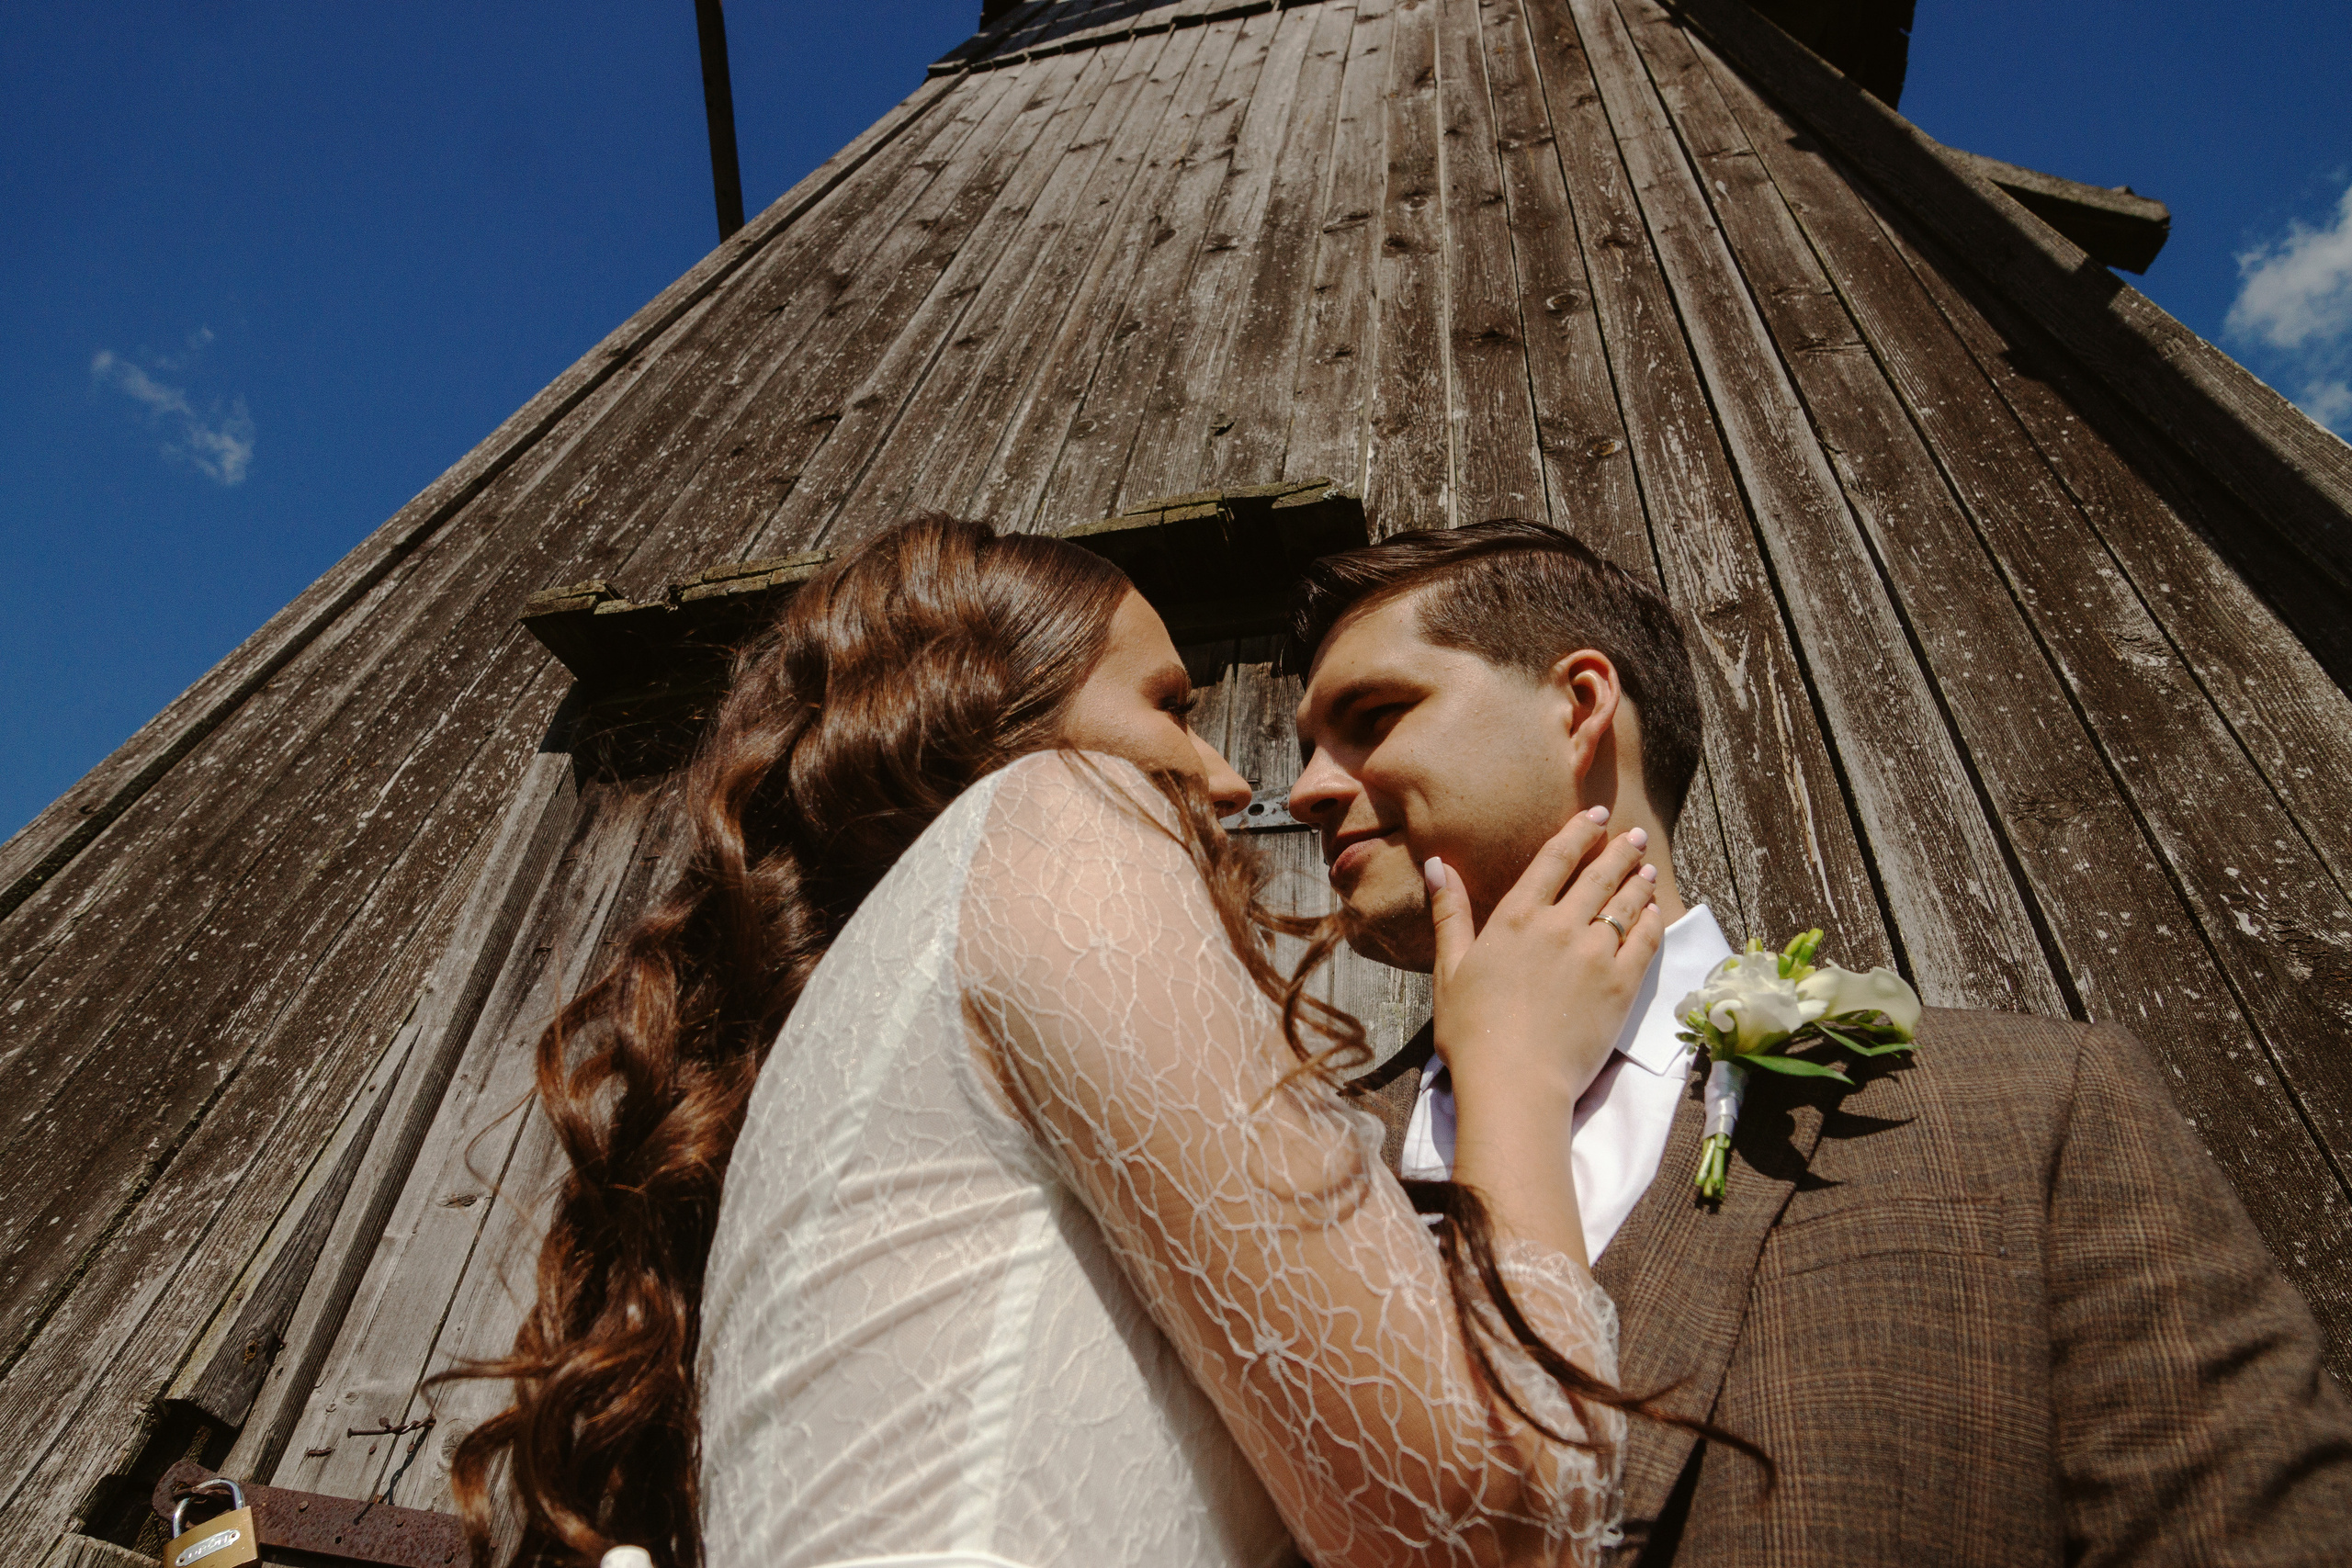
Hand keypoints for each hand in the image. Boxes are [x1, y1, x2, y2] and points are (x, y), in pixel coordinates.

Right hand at [1427, 808, 1664, 1116]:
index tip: (1597, 816)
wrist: (1515, 1081)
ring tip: (1647, 868)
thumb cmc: (1472, 1031)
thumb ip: (1450, 913)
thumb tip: (1438, 864)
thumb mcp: (1449, 969)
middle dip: (1619, 851)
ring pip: (1626, 904)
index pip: (1555, 859)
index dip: (1579, 832)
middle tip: (1633, 836)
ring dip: (1638, 881)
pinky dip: (1651, 922)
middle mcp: (1559, 926)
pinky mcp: (1621, 986)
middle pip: (1598, 875)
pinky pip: (1644, 942)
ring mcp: (1595, 954)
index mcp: (1516, 917)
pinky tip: (1653, 912)